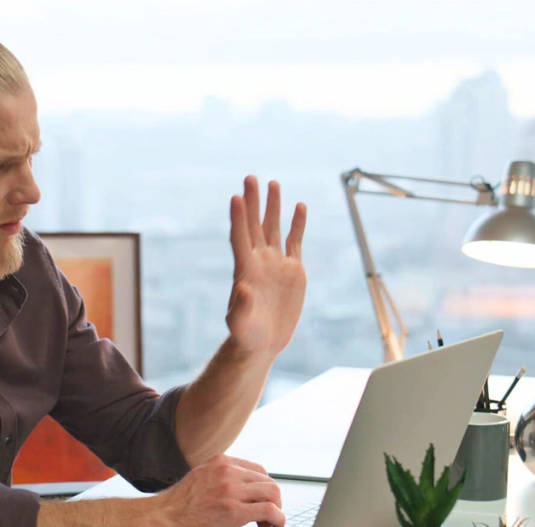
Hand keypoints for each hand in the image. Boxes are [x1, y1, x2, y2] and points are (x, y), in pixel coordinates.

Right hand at [144, 454, 285, 526]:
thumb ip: (219, 480)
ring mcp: (231, 490)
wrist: (158, 522)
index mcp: (219, 462)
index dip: (263, 488)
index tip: (260, 502)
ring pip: (273, 493)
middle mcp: (227, 472)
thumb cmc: (175, 508)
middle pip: (267, 481)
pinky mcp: (233, 511)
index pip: (257, 470)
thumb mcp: (200, 480)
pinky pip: (270, 510)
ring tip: (268, 524)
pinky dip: (279, 519)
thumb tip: (238, 493)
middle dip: (272, 500)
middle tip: (265, 517)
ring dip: (277, 510)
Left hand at [226, 175, 306, 356]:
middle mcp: (259, 261)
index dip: (238, 218)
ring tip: (273, 183)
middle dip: (253, 202)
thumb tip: (243, 288)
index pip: (240, 237)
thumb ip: (241, 307)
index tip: (236, 197)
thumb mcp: (240, 324)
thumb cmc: (246, 334)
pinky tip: (299, 206)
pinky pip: (295, 241)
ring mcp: (275, 263)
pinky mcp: (292, 269)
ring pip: (274, 228)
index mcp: (244, 269)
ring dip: (273, 206)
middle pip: (255, 225)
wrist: (263, 341)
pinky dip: (297, 224)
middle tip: (250, 177)